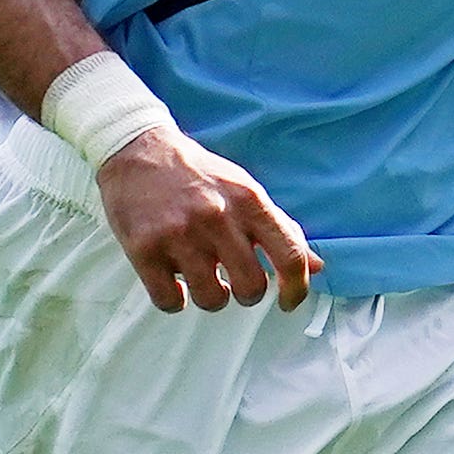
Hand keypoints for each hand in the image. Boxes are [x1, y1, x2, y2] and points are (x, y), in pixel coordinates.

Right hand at [96, 128, 320, 312]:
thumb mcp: (245, 191)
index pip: (290, 255)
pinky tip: (174, 280)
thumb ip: (280, 229)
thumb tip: (315, 266)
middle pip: (251, 287)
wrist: (138, 151)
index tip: (289, 302)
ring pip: (211, 299)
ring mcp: (180, 234)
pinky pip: (170, 301)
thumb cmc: (198, 175)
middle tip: (234, 281)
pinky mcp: (144, 249)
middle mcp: (217, 217)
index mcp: (249, 201)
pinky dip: (175, 299)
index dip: (297, 288)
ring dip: (211, 296)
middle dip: (248, 294)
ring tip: (203, 277)